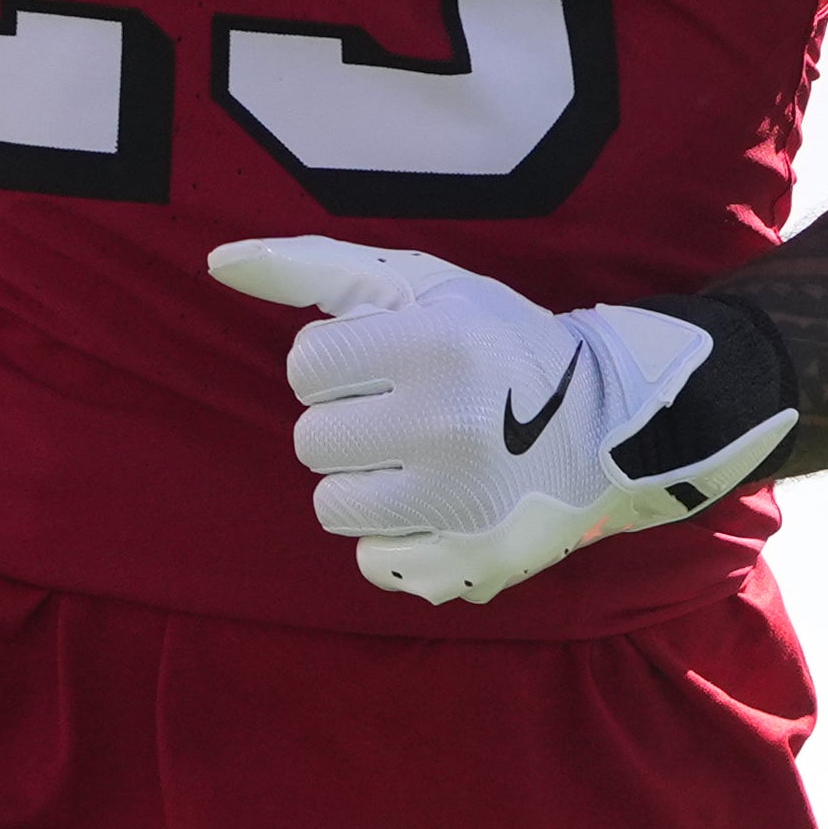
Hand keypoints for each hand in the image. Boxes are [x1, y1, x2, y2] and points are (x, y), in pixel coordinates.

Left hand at [202, 238, 800, 606]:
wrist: (610, 425)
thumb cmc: (493, 342)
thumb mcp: (418, 283)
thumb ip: (312, 268)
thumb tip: (217, 262)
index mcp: (437, 347)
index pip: (306, 367)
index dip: (341, 364)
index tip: (391, 363)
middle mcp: (450, 428)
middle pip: (311, 442)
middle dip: (349, 424)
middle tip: (408, 414)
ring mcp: (461, 507)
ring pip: (332, 507)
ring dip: (364, 483)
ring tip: (422, 461)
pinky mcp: (470, 566)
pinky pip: (371, 563)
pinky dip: (395, 540)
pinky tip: (439, 508)